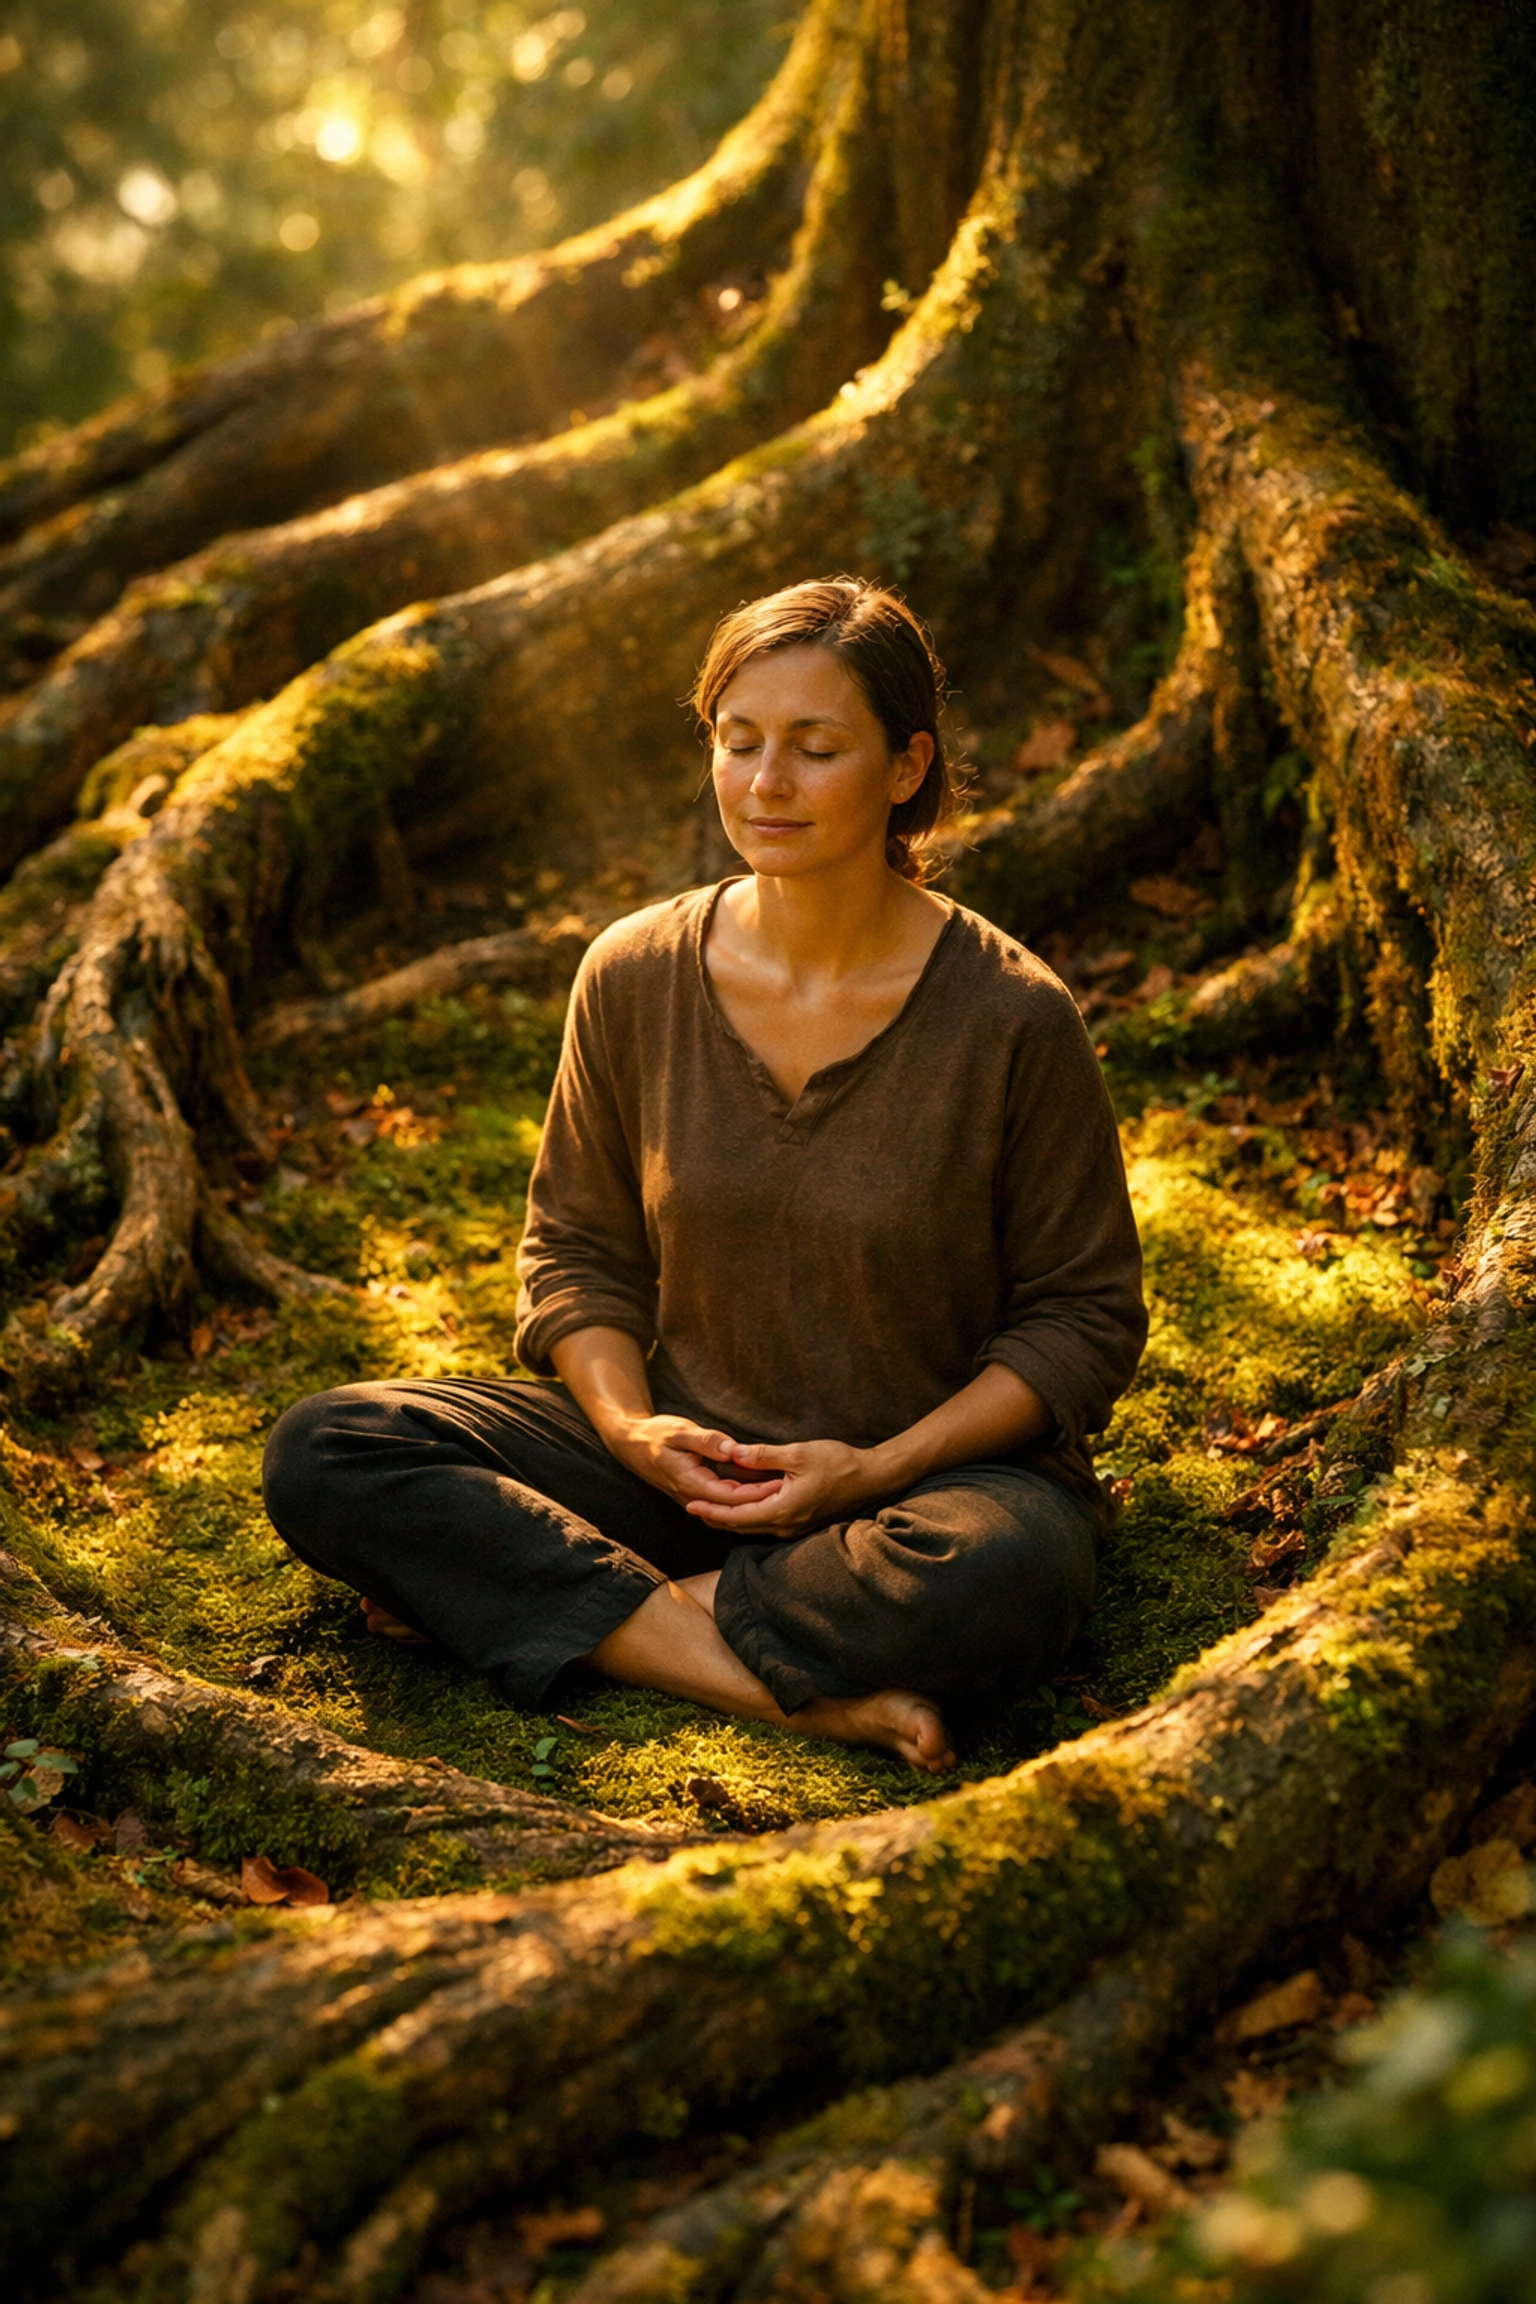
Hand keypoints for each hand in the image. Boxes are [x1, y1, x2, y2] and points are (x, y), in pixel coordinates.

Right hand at [603, 1413, 785, 1514]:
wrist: (630, 1444)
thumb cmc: (655, 1434)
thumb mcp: (679, 1431)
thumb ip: (706, 1441)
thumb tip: (731, 1450)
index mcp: (692, 1483)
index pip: (733, 1496)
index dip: (758, 1492)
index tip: (781, 1483)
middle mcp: (693, 1496)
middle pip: (734, 1508)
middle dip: (762, 1501)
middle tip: (790, 1489)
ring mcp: (693, 1497)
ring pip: (728, 1510)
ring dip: (752, 1504)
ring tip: (781, 1493)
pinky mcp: (694, 1493)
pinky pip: (722, 1503)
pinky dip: (740, 1500)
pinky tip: (758, 1492)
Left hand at [682, 1437, 873, 1537]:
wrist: (871, 1478)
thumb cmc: (838, 1463)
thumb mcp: (798, 1454)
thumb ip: (763, 1456)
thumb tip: (733, 1453)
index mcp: (782, 1510)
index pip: (737, 1517)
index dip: (712, 1512)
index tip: (690, 1506)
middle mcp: (786, 1525)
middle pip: (741, 1527)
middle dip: (715, 1518)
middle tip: (691, 1507)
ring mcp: (794, 1527)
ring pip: (753, 1527)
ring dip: (730, 1518)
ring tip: (709, 1508)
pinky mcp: (800, 1523)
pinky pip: (766, 1524)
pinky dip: (747, 1516)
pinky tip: (739, 1505)